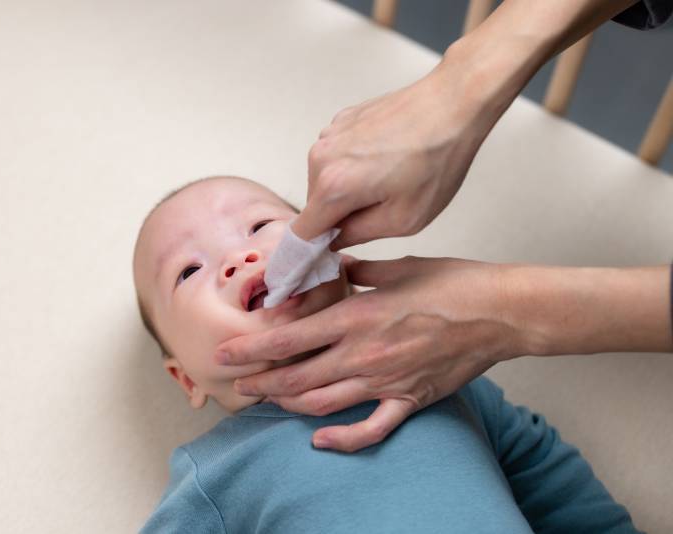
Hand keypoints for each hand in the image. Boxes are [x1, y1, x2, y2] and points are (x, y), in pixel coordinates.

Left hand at [216, 256, 525, 451]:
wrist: (500, 312)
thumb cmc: (453, 283)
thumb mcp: (399, 266)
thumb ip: (358, 268)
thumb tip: (333, 263)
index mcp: (358, 316)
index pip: (290, 338)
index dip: (252, 349)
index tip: (226, 353)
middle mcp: (364, 353)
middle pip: (297, 375)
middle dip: (260, 381)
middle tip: (237, 383)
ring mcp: (386, 381)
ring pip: (323, 403)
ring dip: (289, 404)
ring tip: (268, 400)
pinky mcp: (409, 400)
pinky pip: (370, 430)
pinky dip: (342, 439)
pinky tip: (319, 440)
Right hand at [293, 62, 486, 247]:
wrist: (453, 103)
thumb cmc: (437, 159)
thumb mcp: (405, 219)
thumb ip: (358, 235)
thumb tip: (334, 240)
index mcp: (333, 187)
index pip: (301, 234)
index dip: (308, 252)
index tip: (317, 261)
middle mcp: (321, 158)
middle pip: (316, 207)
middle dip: (341, 216)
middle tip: (382, 209)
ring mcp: (329, 135)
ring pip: (327, 181)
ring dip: (350, 189)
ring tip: (390, 177)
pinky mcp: (341, 121)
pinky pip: (338, 158)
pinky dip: (356, 165)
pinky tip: (388, 157)